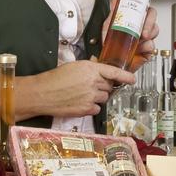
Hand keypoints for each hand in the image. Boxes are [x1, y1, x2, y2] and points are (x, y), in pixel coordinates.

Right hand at [16, 60, 137, 117]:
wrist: (43, 93)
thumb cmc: (55, 78)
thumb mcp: (73, 66)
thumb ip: (89, 67)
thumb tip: (98, 67)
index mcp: (90, 69)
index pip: (114, 72)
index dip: (125, 76)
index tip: (132, 79)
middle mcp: (93, 82)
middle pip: (109, 86)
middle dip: (103, 86)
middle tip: (90, 86)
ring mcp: (91, 97)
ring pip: (104, 98)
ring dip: (97, 97)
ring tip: (82, 95)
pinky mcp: (86, 109)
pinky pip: (97, 109)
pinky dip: (91, 107)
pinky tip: (80, 103)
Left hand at [100, 0, 161, 71]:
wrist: (109, 63)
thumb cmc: (109, 43)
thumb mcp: (108, 24)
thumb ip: (114, 12)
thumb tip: (117, 0)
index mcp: (133, 14)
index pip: (145, 0)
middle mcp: (141, 23)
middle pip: (153, 14)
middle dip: (150, 20)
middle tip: (143, 29)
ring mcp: (145, 36)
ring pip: (155, 29)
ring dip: (148, 33)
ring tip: (139, 39)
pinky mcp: (147, 49)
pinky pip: (152, 45)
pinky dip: (147, 46)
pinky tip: (140, 48)